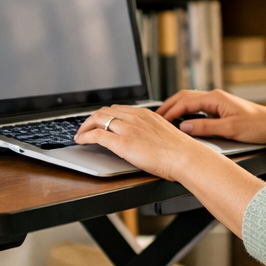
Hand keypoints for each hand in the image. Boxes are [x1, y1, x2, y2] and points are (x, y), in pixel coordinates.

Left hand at [75, 104, 213, 181]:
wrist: (185, 157)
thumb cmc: (180, 151)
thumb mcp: (164, 133)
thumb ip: (151, 132)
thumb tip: (146, 139)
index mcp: (145, 114)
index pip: (117, 109)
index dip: (104, 115)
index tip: (99, 122)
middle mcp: (134, 117)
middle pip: (104, 111)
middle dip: (91, 120)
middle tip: (85, 129)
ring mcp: (127, 128)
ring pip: (97, 119)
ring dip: (84, 127)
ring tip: (80, 135)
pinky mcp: (122, 142)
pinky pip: (96, 135)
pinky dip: (85, 137)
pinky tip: (81, 141)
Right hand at [157, 89, 265, 143]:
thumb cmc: (257, 126)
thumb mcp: (229, 129)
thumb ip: (204, 128)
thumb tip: (184, 127)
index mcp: (215, 98)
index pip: (185, 101)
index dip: (170, 111)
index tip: (159, 120)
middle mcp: (215, 97)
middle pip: (185, 97)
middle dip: (169, 106)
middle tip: (155, 117)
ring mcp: (218, 102)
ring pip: (191, 101)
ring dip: (177, 108)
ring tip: (165, 118)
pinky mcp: (221, 109)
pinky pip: (198, 108)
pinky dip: (187, 112)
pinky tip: (183, 120)